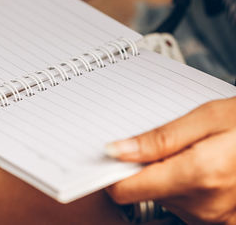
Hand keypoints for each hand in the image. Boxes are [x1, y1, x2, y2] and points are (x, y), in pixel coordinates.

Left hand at [105, 97, 235, 223]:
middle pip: (146, 192)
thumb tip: (116, 151)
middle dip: (146, 168)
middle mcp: (205, 206)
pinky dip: (182, 186)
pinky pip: (184, 205)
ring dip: (166, 176)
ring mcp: (214, 217)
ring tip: (188, 152)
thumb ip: (158, 139)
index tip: (110, 157)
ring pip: (164, 198)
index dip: (114, 173)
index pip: (127, 190)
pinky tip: (199, 167)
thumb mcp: (206, 118)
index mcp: (198, 176)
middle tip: (164, 143)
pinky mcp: (221, 220)